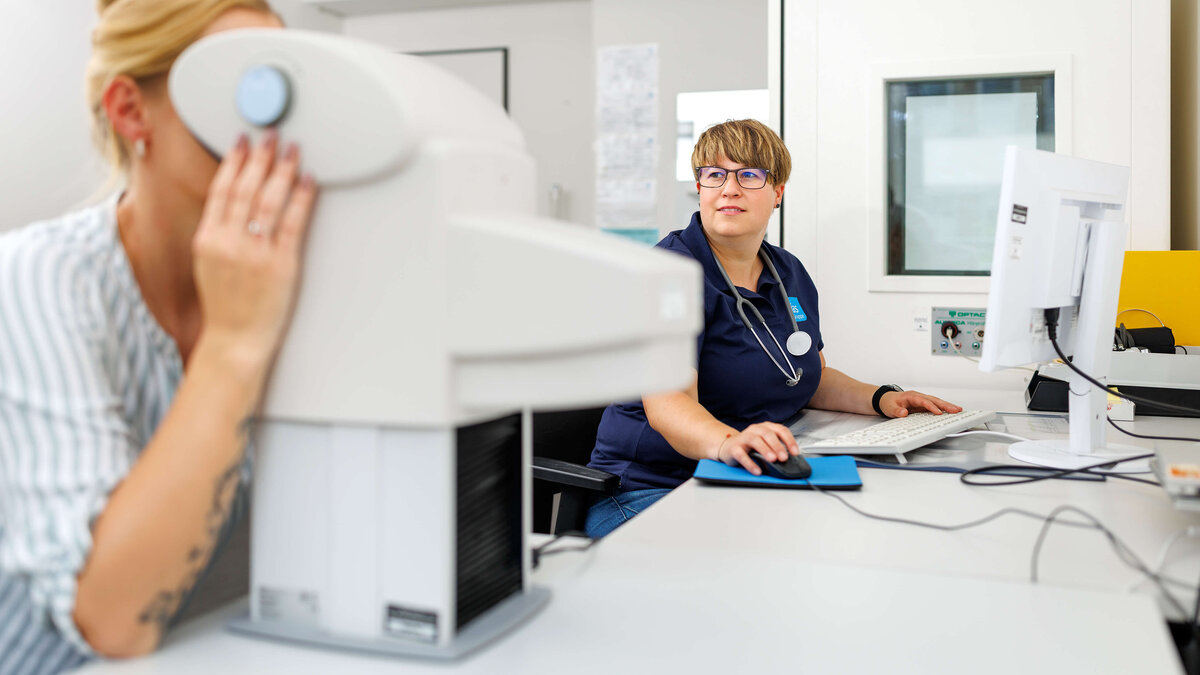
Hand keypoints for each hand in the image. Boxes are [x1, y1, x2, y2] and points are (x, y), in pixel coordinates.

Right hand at [192, 130, 316, 367]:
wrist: (234, 341)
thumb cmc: (225, 306)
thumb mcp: (208, 264)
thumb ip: (218, 234)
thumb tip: (233, 203)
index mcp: (207, 239)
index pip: (221, 189)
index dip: (233, 161)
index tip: (241, 142)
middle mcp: (229, 241)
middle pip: (245, 187)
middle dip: (260, 157)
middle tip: (271, 134)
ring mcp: (255, 252)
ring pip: (269, 199)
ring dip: (282, 170)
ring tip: (292, 150)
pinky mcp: (280, 264)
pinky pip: (293, 222)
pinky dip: (301, 198)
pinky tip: (308, 181)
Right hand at [715, 422, 799, 475]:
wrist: (728, 447)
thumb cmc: (750, 446)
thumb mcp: (765, 444)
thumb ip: (776, 450)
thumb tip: (789, 462)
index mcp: (765, 428)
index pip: (781, 430)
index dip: (789, 441)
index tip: (795, 452)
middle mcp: (755, 430)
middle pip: (768, 434)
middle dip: (777, 446)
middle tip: (784, 457)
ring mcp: (743, 438)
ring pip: (755, 440)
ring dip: (765, 450)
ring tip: (772, 460)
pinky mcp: (734, 448)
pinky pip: (742, 455)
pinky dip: (750, 463)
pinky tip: (757, 470)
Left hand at [878, 391, 961, 417]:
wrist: (885, 400)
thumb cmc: (888, 402)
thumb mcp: (889, 408)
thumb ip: (896, 411)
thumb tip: (903, 413)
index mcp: (911, 396)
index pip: (924, 401)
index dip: (931, 407)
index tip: (939, 413)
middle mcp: (918, 397)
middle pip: (934, 400)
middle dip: (945, 405)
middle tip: (956, 410)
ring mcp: (921, 401)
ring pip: (936, 402)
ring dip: (947, 406)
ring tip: (958, 410)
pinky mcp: (923, 405)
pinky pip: (935, 406)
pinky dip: (943, 408)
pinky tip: (951, 411)